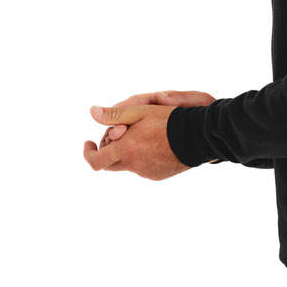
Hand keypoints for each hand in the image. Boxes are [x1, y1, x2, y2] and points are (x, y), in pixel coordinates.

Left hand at [84, 90, 219, 176]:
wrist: (197, 137)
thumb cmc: (169, 121)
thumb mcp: (140, 111)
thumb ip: (114, 114)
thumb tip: (92, 112)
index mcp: (126, 149)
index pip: (96, 161)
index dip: (89, 153)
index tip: (90, 143)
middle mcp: (134, 164)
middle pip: (110, 164)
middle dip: (109, 150)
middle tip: (117, 135)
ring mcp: (146, 172)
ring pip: (129, 164)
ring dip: (129, 152)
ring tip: (143, 134)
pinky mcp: (158, 175)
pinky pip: (144, 167)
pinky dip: (143, 157)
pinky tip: (156, 143)